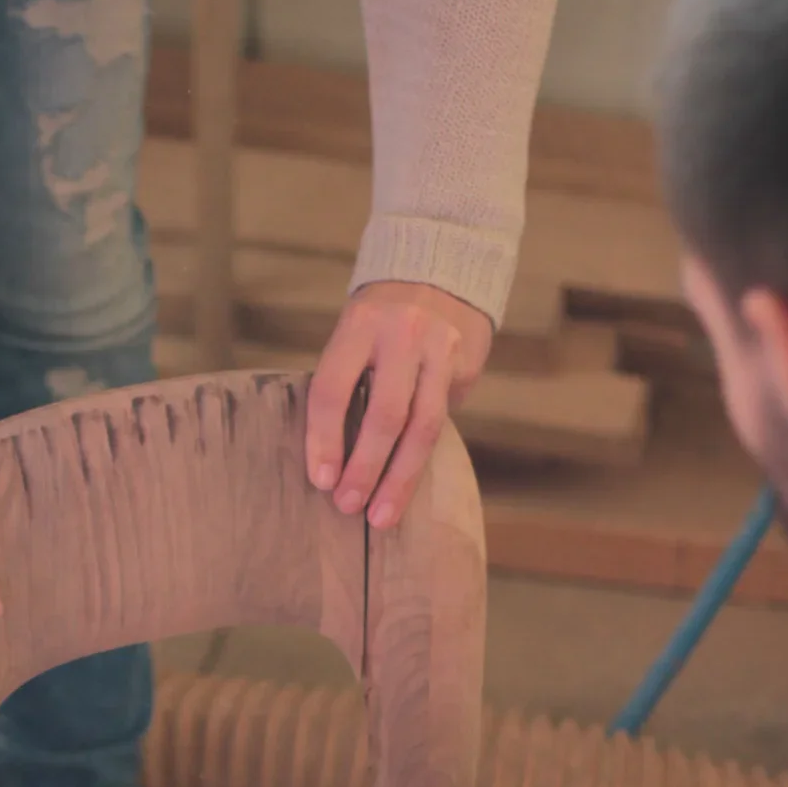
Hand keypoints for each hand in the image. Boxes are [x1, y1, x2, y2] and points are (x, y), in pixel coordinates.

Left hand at [305, 281, 492, 527]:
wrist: (439, 271)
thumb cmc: (379, 319)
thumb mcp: (352, 334)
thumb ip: (345, 382)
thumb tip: (330, 456)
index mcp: (359, 326)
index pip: (333, 390)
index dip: (324, 439)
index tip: (321, 481)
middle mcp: (402, 336)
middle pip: (386, 415)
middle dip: (366, 467)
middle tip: (348, 506)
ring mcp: (441, 351)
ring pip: (423, 427)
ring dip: (400, 478)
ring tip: (382, 515)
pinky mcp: (466, 367)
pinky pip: (444, 420)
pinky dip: (423, 455)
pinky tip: (408, 484)